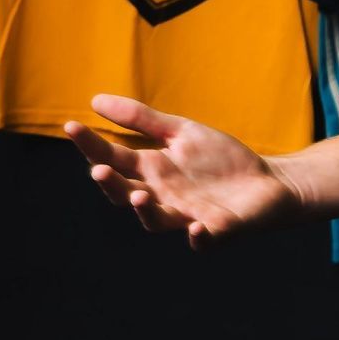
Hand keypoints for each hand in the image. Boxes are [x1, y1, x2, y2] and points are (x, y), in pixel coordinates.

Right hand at [64, 93, 303, 250]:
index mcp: (152, 171)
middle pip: (126, 195)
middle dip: (112, 186)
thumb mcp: (180, 132)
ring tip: (140, 196)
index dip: (92, 146)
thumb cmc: (219, 159)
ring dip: (146, 211)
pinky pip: (204, 240)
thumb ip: (142, 119)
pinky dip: (198, 238)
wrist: (266, 181)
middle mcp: (162, 197)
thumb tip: (94, 99)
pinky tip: (196, 227)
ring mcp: (187, 216)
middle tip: (99, 171)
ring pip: (157, 221)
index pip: (113, 159)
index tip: (71, 126)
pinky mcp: (218, 230)